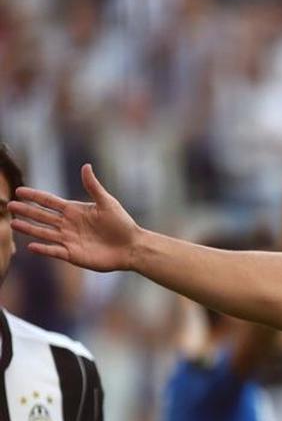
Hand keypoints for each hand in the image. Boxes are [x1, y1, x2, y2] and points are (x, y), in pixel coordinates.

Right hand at [10, 164, 141, 270]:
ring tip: (13, 223)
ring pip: (44, 233)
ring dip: (29, 228)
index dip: (35, 196)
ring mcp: (69, 239)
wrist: (131, 247)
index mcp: (74, 210)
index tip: (19, 190)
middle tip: (10, 205)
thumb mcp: (107, 202)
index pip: (49, 201)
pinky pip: (54, 250)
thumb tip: (85, 166)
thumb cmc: (121, 223)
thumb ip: (93, 186)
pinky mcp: (73, 254)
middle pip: (42, 216)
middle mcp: (68, 224)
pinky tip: (30, 246)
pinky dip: (43, 248)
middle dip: (27, 211)